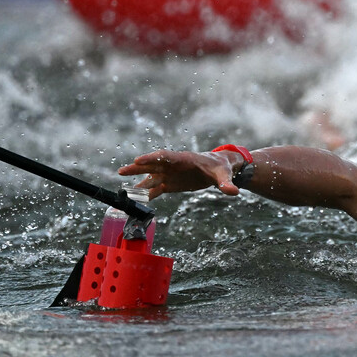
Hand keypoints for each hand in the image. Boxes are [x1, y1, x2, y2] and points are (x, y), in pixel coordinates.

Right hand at [117, 149, 240, 197]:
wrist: (219, 169)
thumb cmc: (221, 168)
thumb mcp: (224, 175)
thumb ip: (226, 184)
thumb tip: (233, 192)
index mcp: (184, 159)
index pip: (165, 156)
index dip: (151, 158)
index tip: (138, 160)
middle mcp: (173, 166)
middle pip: (153, 165)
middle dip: (137, 168)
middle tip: (122, 170)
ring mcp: (170, 174)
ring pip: (151, 177)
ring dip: (138, 182)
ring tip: (124, 189)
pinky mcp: (171, 183)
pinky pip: (156, 188)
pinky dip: (147, 194)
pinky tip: (137, 199)